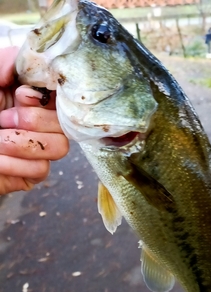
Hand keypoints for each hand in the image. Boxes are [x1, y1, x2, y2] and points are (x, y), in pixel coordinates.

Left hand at [0, 47, 68, 194]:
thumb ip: (6, 62)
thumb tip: (31, 60)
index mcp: (30, 97)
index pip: (61, 95)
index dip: (46, 96)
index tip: (20, 95)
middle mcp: (40, 122)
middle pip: (64, 123)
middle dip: (31, 121)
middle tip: (2, 120)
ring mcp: (39, 149)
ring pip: (58, 147)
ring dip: (23, 144)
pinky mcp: (32, 173)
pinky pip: (41, 169)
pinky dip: (15, 164)